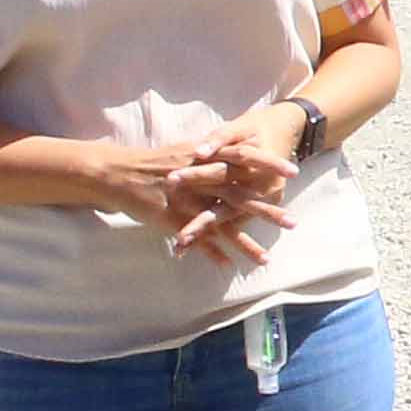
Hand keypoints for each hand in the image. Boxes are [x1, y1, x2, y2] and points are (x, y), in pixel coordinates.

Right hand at [68, 134, 286, 258]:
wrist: (117, 172)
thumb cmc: (153, 161)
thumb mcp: (186, 149)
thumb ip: (214, 150)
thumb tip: (241, 144)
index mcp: (205, 158)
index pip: (244, 158)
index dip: (269, 165)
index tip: (293, 171)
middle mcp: (199, 179)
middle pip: (240, 195)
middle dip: (266, 210)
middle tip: (292, 222)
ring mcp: (187, 202)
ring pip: (222, 224)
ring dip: (244, 243)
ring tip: (265, 259)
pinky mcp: (173, 219)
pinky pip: (196, 239)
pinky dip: (210, 253)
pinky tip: (227, 266)